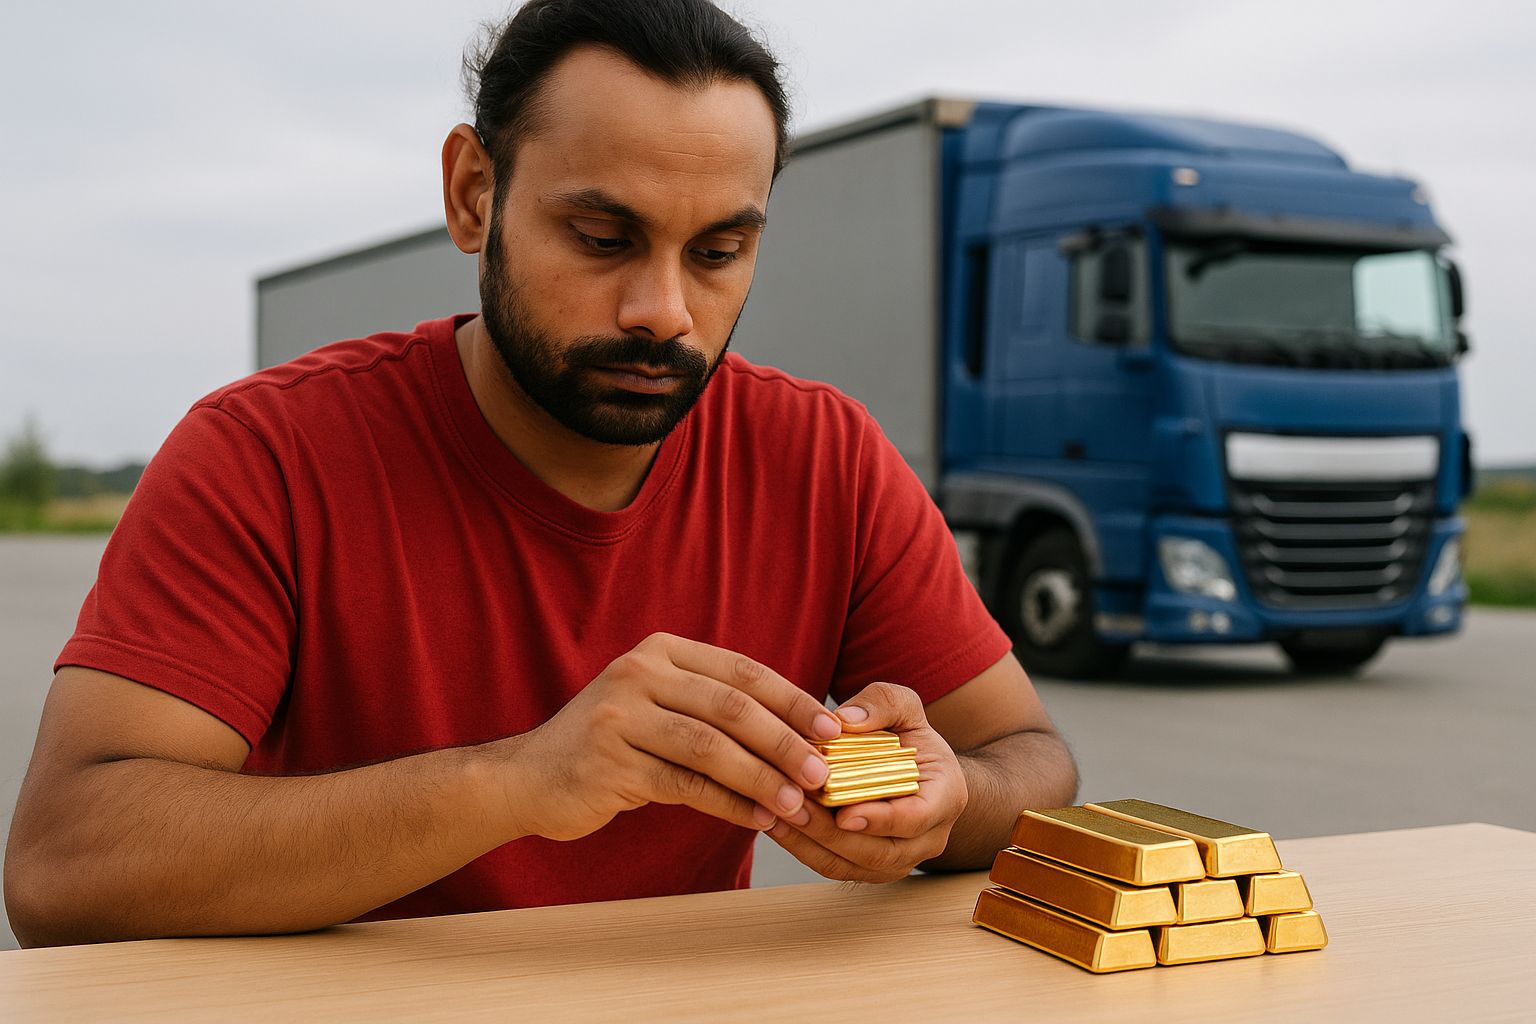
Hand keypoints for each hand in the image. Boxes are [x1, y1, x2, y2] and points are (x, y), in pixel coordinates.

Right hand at [498, 633, 842, 840]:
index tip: (832, 728)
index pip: (743, 672)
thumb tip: (799, 730)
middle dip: (785, 741)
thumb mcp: (659, 706)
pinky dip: (728, 803)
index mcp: (661, 652)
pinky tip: (757, 818)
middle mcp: (639, 674)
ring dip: (761, 777)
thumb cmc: (611, 745)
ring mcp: (620, 717)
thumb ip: (713, 707)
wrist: (529, 778)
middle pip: (731, 707)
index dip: (792, 700)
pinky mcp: (610, 763)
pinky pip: (685, 785)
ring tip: (797, 801)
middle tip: (823, 771)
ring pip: (711, 747)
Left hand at [766, 682, 968, 881]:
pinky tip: (775, 824)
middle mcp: (927, 838)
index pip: (915, 818)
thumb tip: (846, 721)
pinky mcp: (870, 868)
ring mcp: (899, 859)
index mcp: (944, 797)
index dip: (880, 819)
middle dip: (830, 833)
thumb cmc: (910, 738)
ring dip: (809, 844)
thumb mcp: (904, 708)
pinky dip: (803, 849)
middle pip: (878, 851)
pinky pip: (834, 868)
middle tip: (793, 807)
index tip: (843, 812)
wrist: (919, 774)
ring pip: (851, 865)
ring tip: (775, 816)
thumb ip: (882, 703)